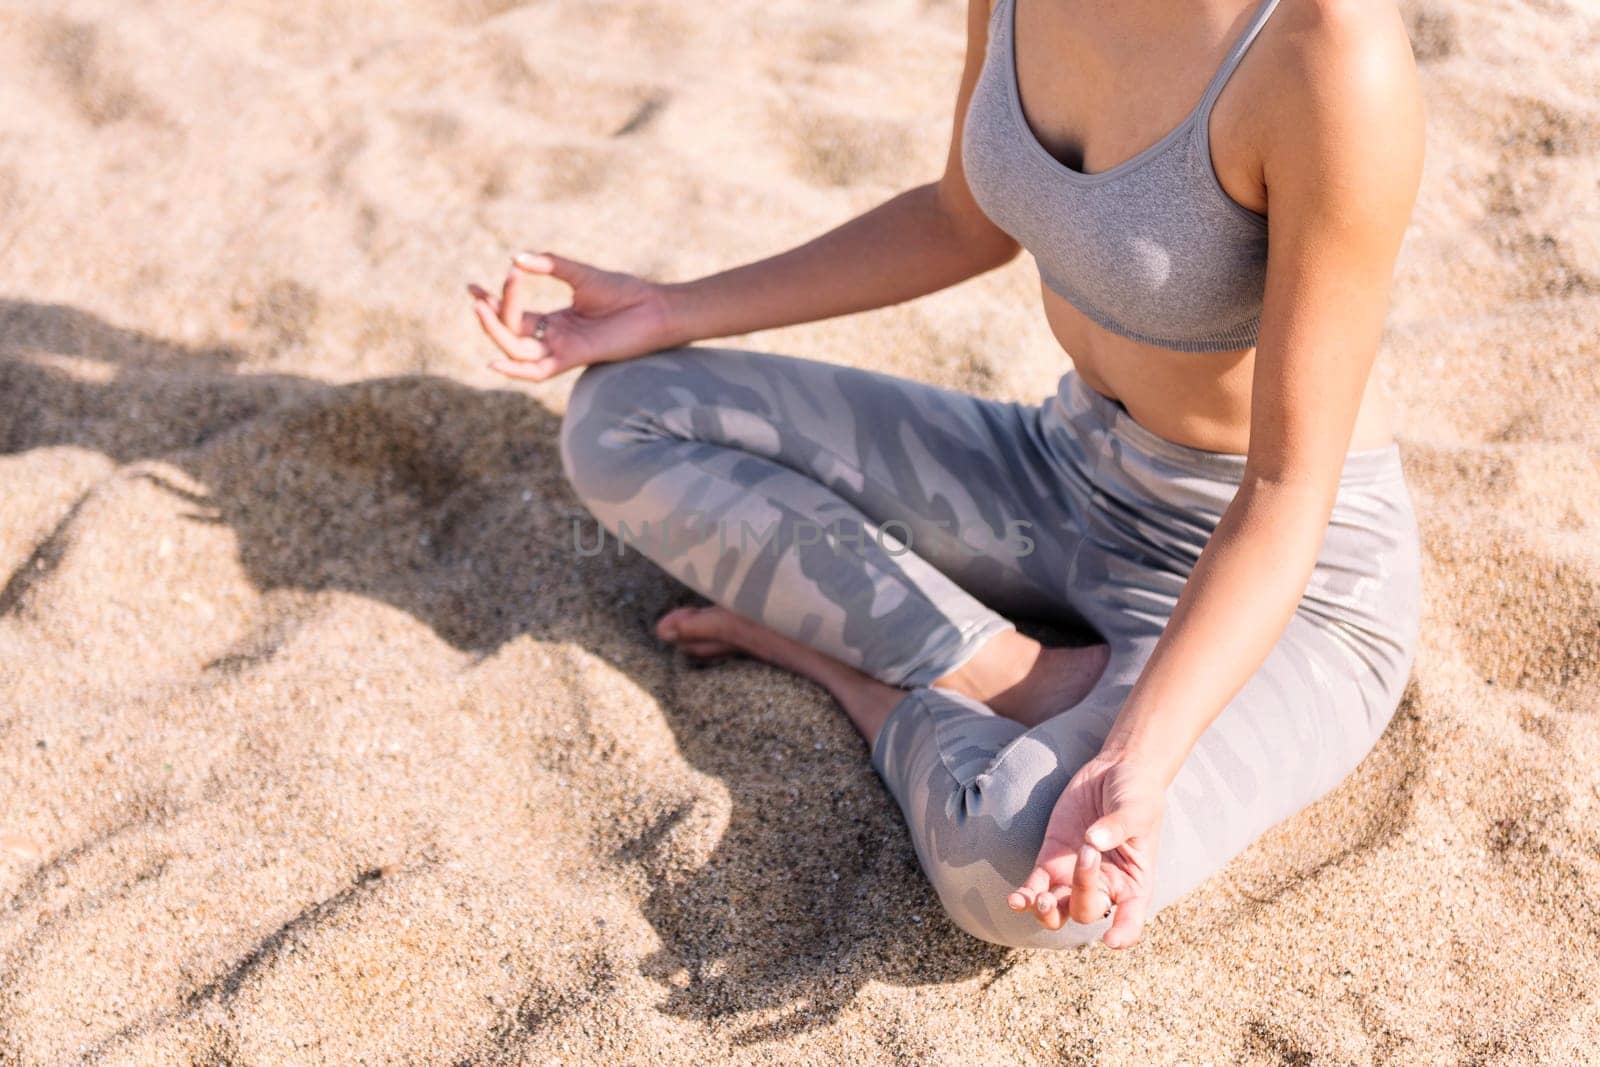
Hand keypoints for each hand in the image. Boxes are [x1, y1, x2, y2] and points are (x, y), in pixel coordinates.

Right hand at [469, 251, 677, 381]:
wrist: (654, 308)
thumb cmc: (625, 293)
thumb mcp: (581, 275)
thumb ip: (550, 265)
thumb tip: (515, 258)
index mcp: (555, 322)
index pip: (513, 316)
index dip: (492, 303)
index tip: (472, 286)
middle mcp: (554, 339)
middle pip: (510, 333)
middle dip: (490, 315)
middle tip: (476, 297)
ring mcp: (563, 349)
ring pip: (517, 350)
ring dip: (496, 332)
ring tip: (481, 309)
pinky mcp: (574, 357)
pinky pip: (537, 371)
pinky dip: (515, 369)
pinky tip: (494, 359)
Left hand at [1007, 752, 1164, 948]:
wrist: (1114, 771)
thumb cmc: (1136, 795)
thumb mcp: (1136, 810)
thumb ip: (1117, 826)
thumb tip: (1092, 841)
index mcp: (1133, 883)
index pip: (1131, 920)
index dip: (1123, 935)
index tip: (1111, 940)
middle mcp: (1104, 886)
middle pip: (1087, 911)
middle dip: (1082, 892)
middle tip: (1086, 854)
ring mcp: (1073, 875)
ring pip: (1057, 911)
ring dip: (1046, 912)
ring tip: (1040, 899)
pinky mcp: (1051, 860)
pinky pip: (1034, 888)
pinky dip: (1023, 897)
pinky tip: (1014, 900)